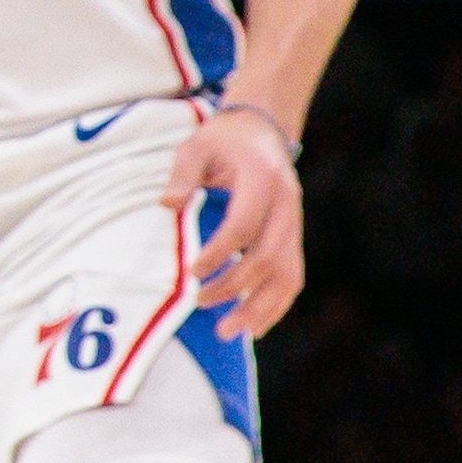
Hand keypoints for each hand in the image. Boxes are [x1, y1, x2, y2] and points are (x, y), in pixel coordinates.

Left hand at [169, 103, 307, 340]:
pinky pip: (293, 276)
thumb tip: (168, 204)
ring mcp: (294, 223)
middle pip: (268, 256)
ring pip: (287, 274)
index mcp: (263, 179)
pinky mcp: (293, 237)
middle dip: (236, 286)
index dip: (219, 252)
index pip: (244, 225)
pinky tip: (254, 327)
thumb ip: (182, 174)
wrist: (262, 130)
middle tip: (200, 303)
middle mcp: (286, 204)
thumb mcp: (195, 146)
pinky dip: (276, 304)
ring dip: (260, 307)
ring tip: (229, 332)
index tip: (192, 271)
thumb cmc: (222, 140)